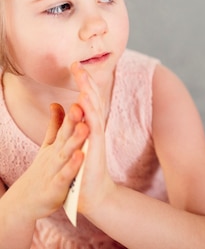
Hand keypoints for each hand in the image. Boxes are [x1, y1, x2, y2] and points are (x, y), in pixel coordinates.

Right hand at [14, 103, 87, 220]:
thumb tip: (57, 103)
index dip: (74, 112)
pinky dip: (72, 166)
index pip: (65, 126)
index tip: (83, 95)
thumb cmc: (42, 172)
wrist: (24, 204)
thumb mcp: (47, 147)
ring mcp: (54, 171)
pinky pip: (64, 176)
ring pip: (65, 153)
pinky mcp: (55, 188)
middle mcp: (54, 156)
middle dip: (73, 121)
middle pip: (64, 136)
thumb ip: (54, 126)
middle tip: (82, 104)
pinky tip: (80, 156)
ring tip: (85, 127)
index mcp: (55, 146)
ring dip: (75, 140)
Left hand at [69, 62, 115, 215]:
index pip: (87, 99)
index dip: (82, 82)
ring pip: (93, 109)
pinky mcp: (95, 146)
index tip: (75, 66)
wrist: (93, 193)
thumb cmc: (84, 169)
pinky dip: (89, 113)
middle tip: (78, 64)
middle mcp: (95, 128)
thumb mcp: (76, 142)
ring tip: (82, 77)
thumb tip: (64, 107)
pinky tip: (84, 102)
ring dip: (88, 92)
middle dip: (85, 81)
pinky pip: (93, 126)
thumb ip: (71, 124)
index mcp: (90, 126)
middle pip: (91, 99)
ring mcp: (97, 136)